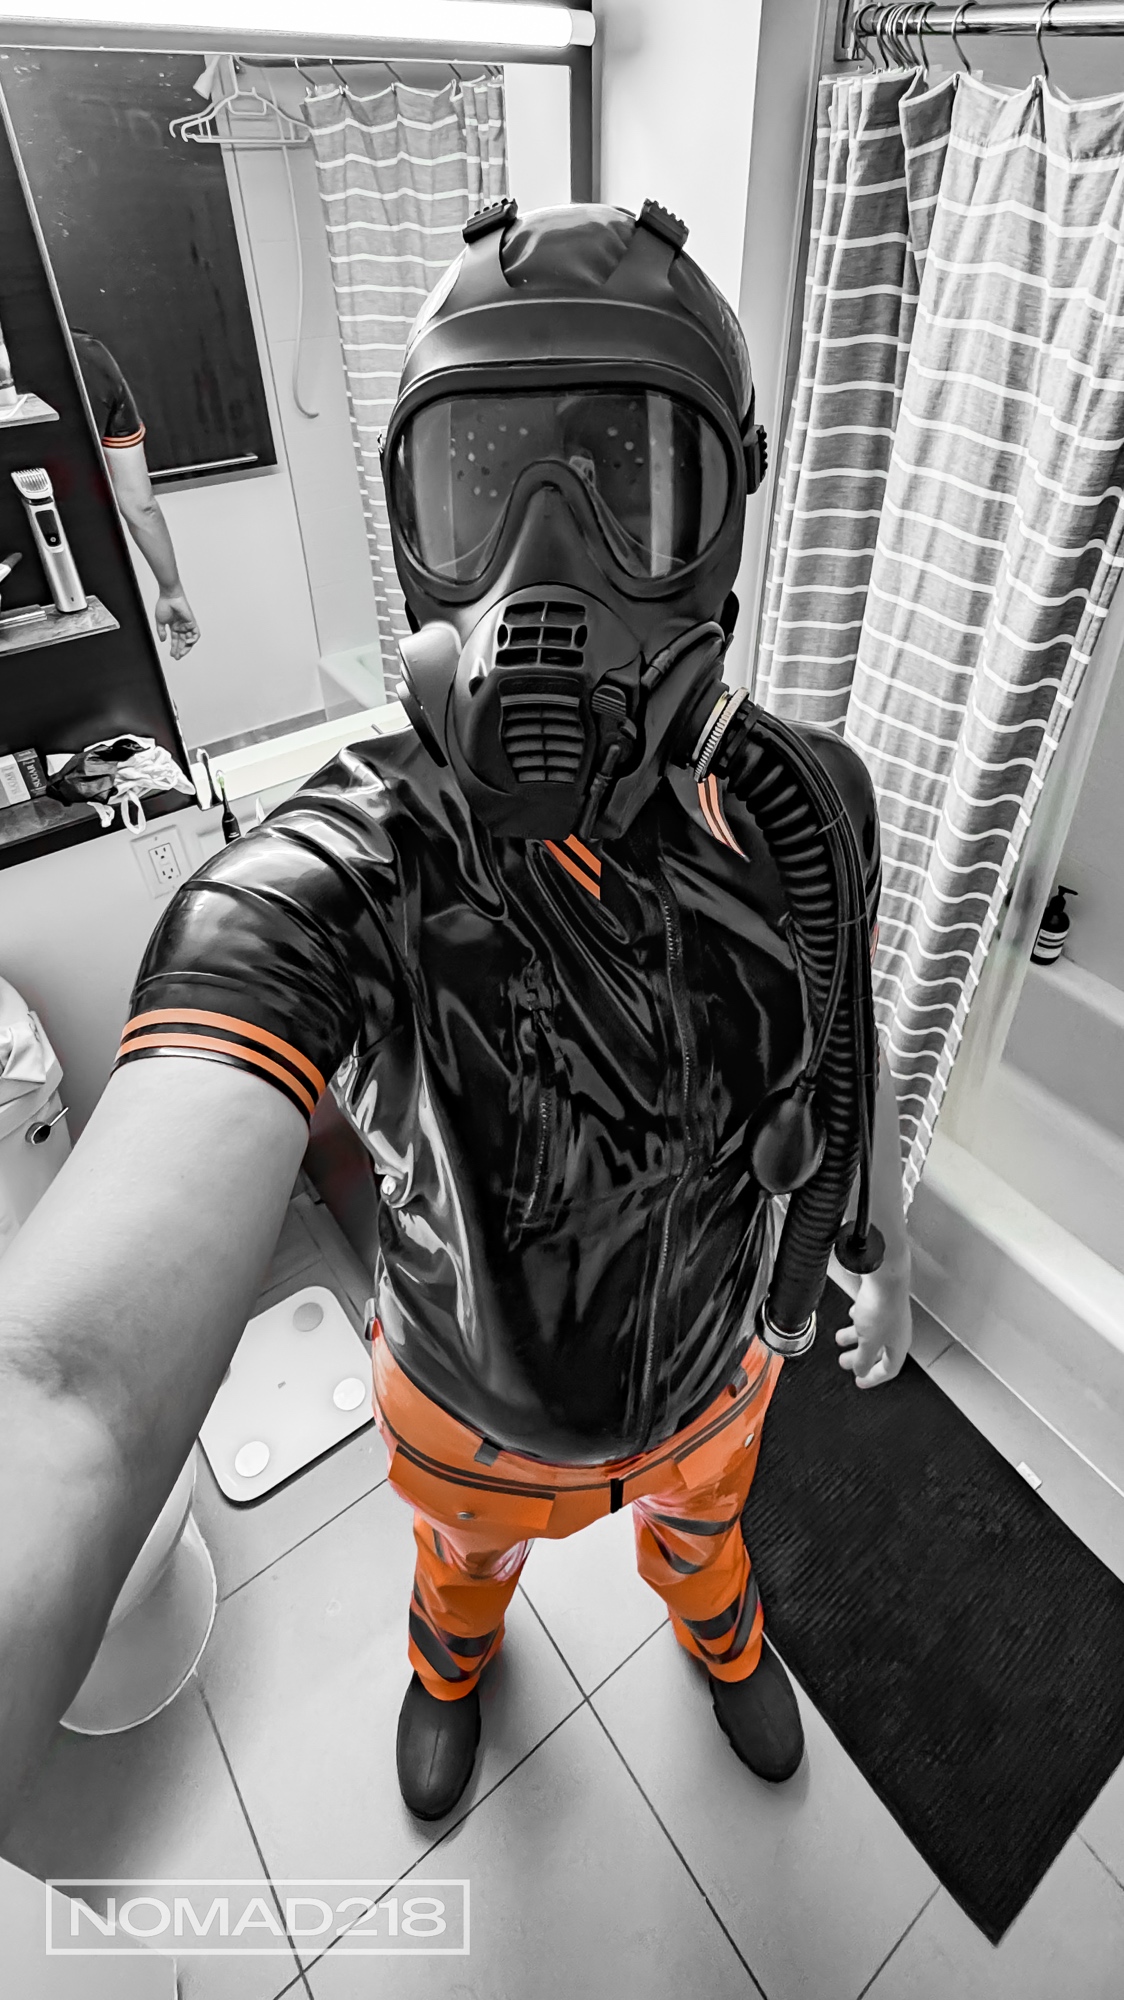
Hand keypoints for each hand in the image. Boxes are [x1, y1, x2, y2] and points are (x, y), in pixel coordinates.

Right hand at [154, 589, 199, 659]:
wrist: (169, 596)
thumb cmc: (164, 605)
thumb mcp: (160, 621)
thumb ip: (161, 631)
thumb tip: (163, 641)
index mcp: (174, 626)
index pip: (176, 640)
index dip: (174, 648)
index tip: (172, 655)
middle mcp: (181, 627)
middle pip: (183, 642)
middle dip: (180, 650)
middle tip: (177, 657)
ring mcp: (187, 625)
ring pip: (189, 640)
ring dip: (186, 648)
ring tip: (181, 654)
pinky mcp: (192, 622)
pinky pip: (195, 634)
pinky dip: (193, 640)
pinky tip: (187, 644)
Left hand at [831, 1256, 911, 1388]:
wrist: (885, 1276)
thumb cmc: (881, 1308)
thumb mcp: (868, 1341)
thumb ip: (863, 1358)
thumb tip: (860, 1371)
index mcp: (899, 1345)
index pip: (889, 1369)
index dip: (874, 1378)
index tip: (860, 1382)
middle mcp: (897, 1331)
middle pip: (878, 1351)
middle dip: (860, 1357)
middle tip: (845, 1362)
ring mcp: (890, 1315)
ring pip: (872, 1332)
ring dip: (855, 1337)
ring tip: (840, 1338)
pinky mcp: (882, 1301)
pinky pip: (870, 1316)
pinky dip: (859, 1320)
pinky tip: (852, 1315)